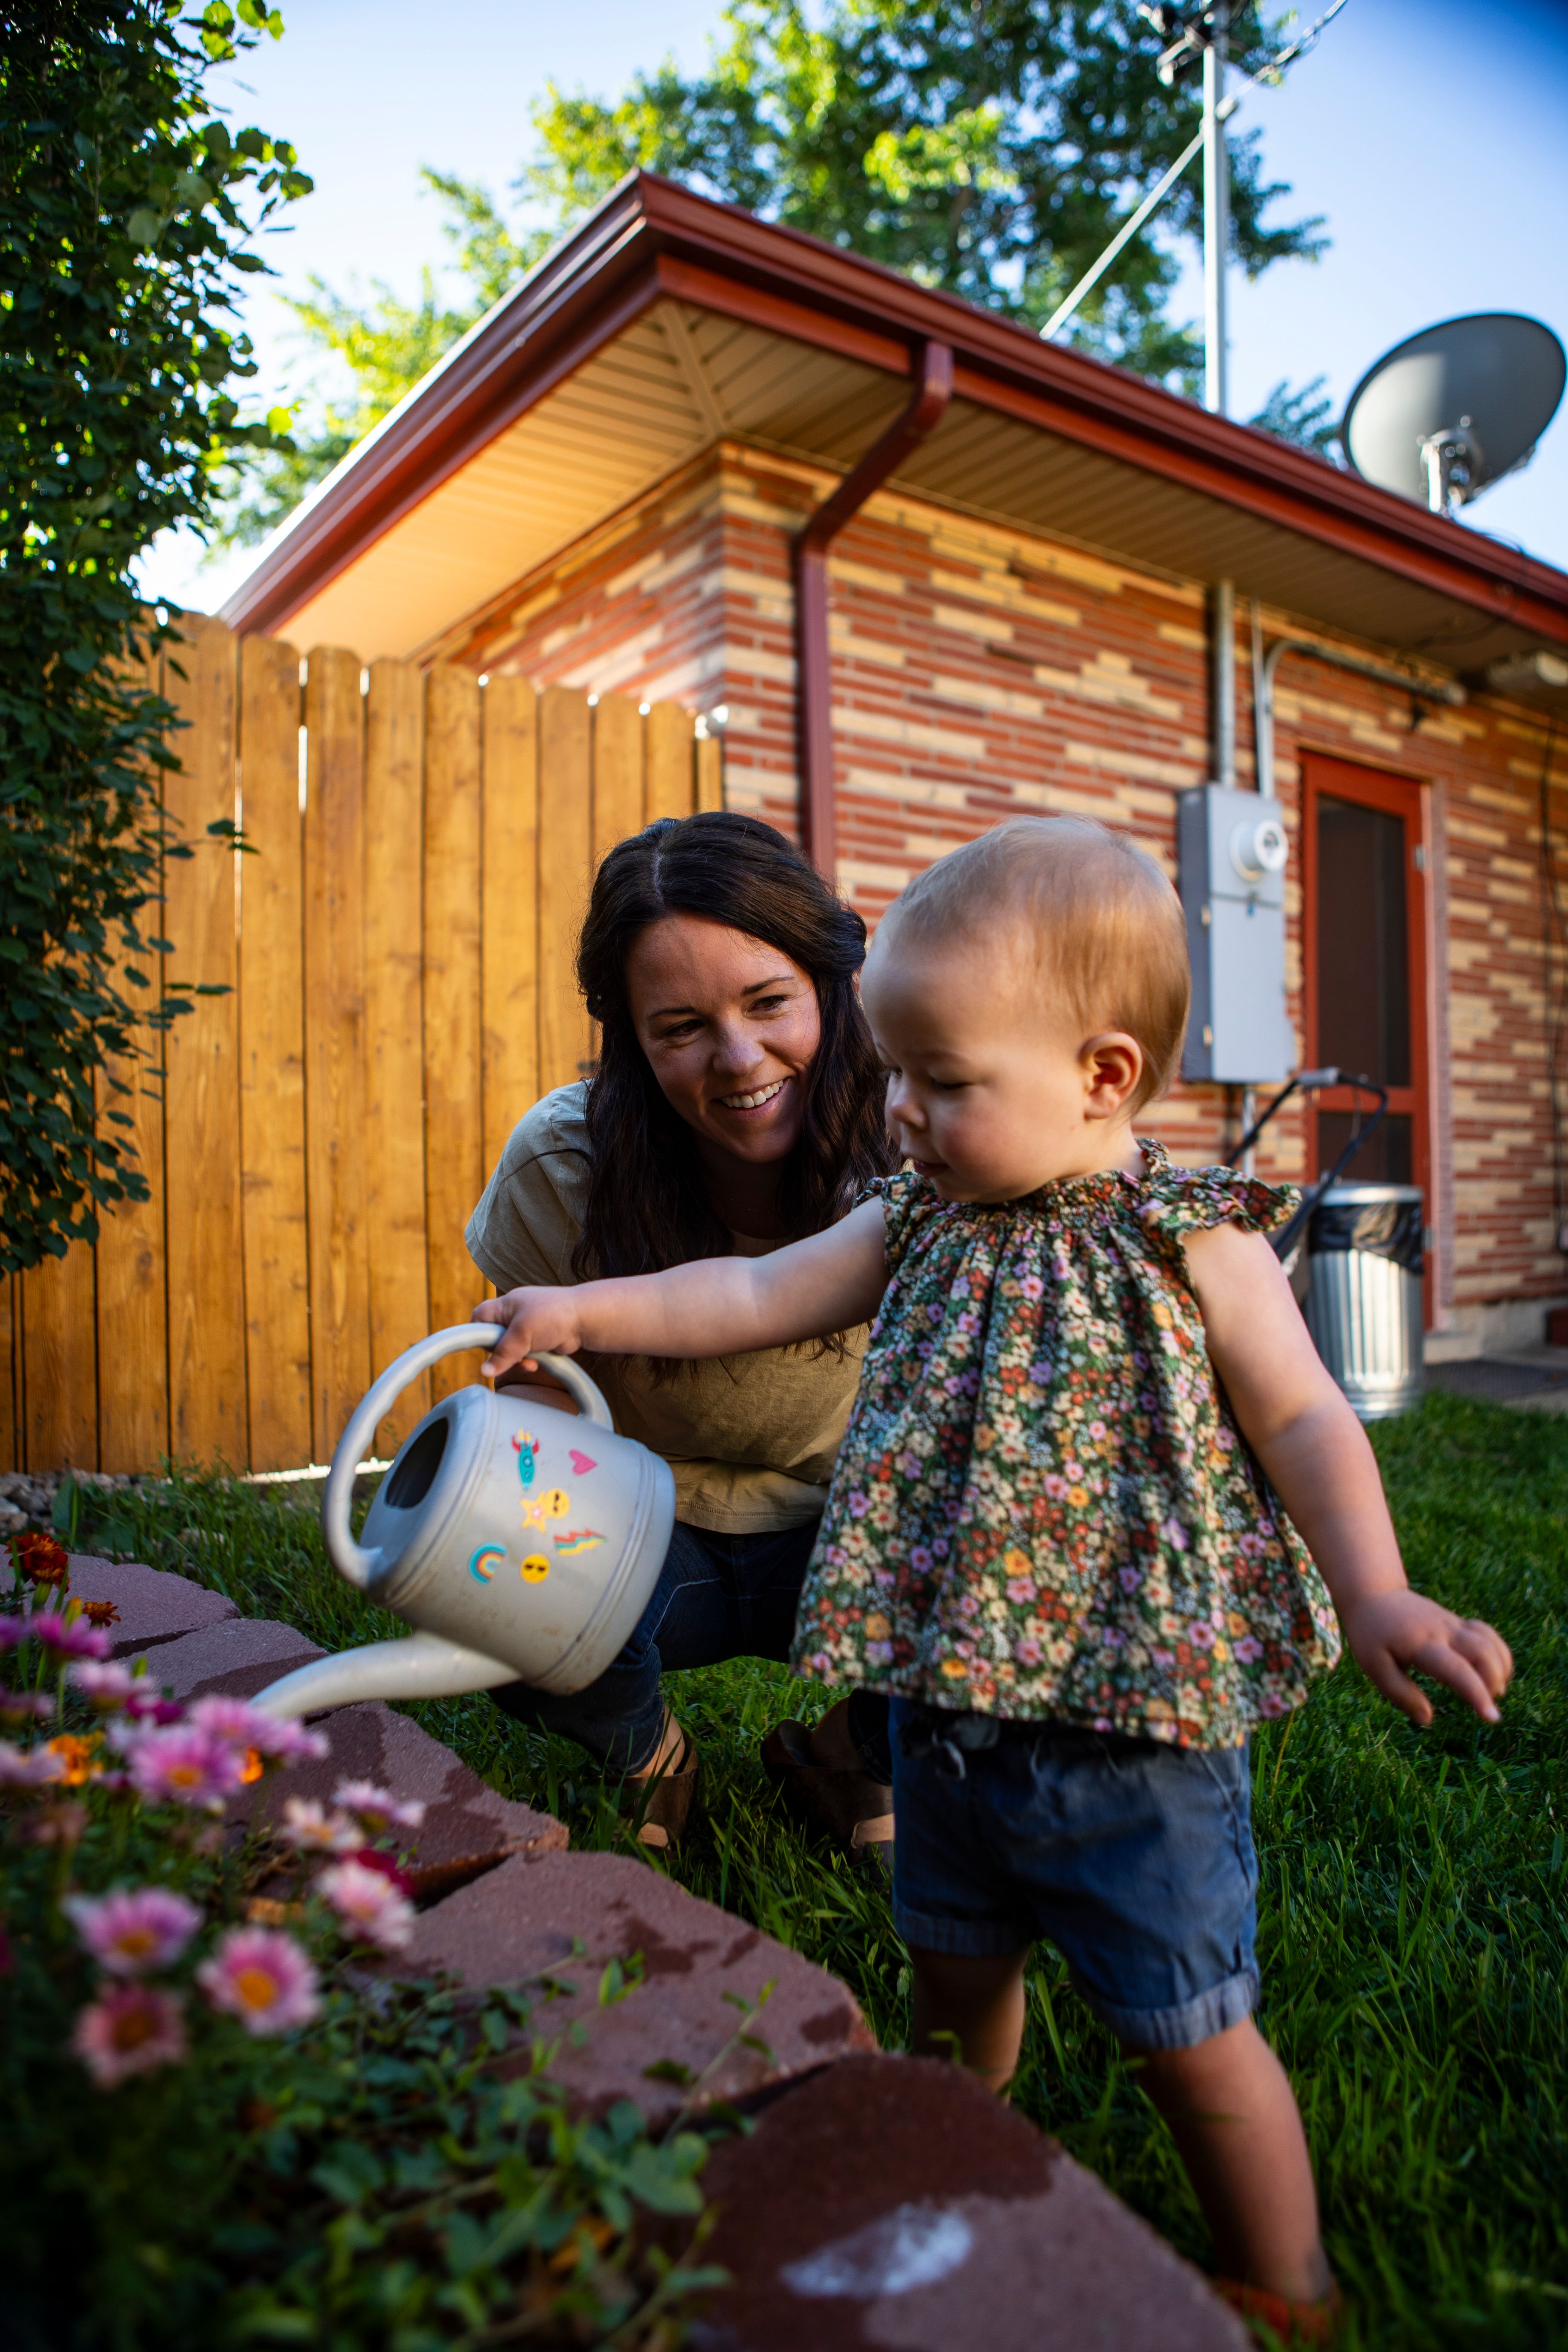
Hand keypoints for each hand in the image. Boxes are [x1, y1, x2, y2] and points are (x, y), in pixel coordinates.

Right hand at [469, 1287, 581, 1382]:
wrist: (586, 1319)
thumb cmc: (554, 1316)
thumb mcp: (523, 1334)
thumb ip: (503, 1353)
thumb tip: (485, 1371)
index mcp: (506, 1305)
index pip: (479, 1318)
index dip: (478, 1333)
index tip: (486, 1349)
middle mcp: (514, 1315)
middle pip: (494, 1338)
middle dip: (503, 1351)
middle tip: (513, 1356)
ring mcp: (527, 1327)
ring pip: (510, 1350)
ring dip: (517, 1359)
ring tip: (529, 1362)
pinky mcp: (538, 1339)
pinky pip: (524, 1354)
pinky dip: (528, 1360)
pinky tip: (536, 1362)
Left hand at [1338, 1587, 1512, 1726]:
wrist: (1374, 1594)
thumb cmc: (1372, 1635)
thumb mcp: (1374, 1665)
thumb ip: (1400, 1693)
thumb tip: (1427, 1719)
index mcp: (1421, 1644)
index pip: (1457, 1670)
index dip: (1477, 1693)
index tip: (1492, 1717)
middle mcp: (1443, 1632)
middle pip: (1483, 1653)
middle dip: (1494, 1682)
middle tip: (1486, 1705)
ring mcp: (1453, 1625)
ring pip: (1490, 1643)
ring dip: (1500, 1669)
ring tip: (1492, 1691)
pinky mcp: (1458, 1623)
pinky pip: (1488, 1636)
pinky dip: (1498, 1655)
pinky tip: (1490, 1673)